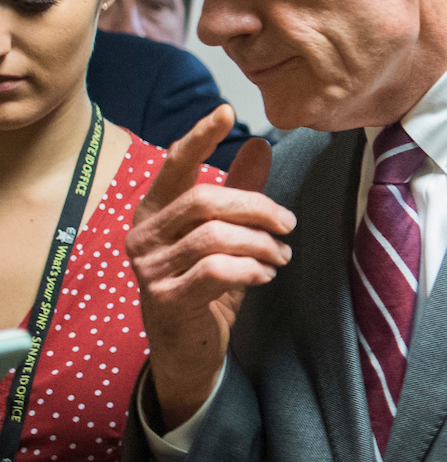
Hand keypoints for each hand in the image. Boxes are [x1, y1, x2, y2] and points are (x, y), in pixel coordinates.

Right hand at [124, 108, 288, 429]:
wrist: (190, 350)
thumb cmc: (206, 287)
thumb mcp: (226, 236)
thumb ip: (239, 191)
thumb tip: (260, 145)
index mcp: (153, 212)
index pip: (174, 164)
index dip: (200, 137)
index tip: (226, 111)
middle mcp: (142, 235)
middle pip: (205, 201)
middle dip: (257, 208)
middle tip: (289, 225)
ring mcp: (149, 269)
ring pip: (214, 236)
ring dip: (261, 244)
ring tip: (281, 256)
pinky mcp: (166, 299)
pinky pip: (215, 270)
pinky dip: (250, 267)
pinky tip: (265, 273)